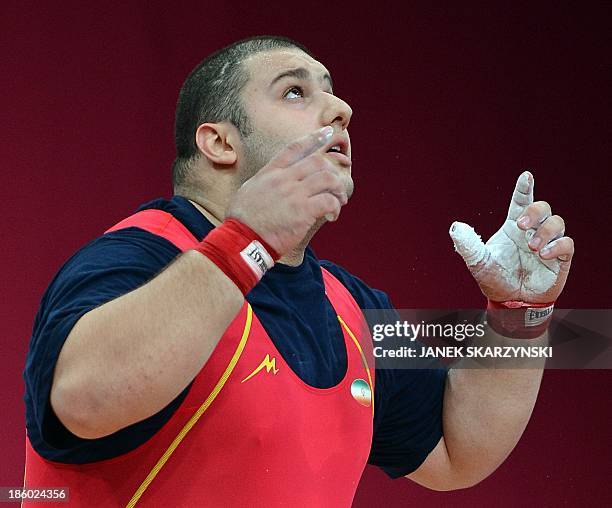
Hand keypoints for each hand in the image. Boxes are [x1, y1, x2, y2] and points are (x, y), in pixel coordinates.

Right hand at [226, 126, 347, 254]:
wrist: (241, 239)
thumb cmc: (242, 220)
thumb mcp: (249, 190)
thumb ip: (265, 181)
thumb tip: (271, 180)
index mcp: (270, 172)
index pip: (295, 148)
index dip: (314, 138)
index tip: (328, 132)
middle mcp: (284, 179)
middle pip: (317, 161)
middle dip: (332, 171)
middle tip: (336, 187)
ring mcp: (294, 194)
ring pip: (328, 179)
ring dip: (338, 190)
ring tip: (339, 202)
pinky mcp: (303, 211)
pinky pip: (329, 201)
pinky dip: (335, 207)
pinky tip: (332, 216)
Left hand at [449, 171, 573, 302]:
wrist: (511, 302)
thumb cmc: (495, 279)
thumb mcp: (478, 262)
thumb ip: (468, 245)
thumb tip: (455, 227)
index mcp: (513, 227)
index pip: (521, 202)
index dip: (524, 188)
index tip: (526, 176)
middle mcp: (532, 232)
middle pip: (542, 207)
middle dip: (535, 211)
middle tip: (522, 225)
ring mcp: (548, 244)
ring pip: (557, 222)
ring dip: (545, 231)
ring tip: (532, 247)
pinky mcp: (560, 259)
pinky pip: (567, 244)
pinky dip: (557, 246)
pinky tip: (543, 255)